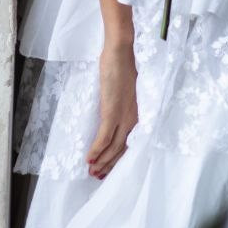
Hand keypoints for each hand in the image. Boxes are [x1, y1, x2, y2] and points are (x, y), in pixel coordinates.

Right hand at [85, 41, 138, 179]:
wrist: (120, 51)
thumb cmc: (121, 66)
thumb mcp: (125, 89)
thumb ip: (122, 103)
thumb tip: (112, 114)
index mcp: (139, 114)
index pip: (130, 143)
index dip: (119, 157)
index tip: (109, 168)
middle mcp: (134, 118)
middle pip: (122, 150)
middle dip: (109, 165)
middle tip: (97, 176)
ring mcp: (124, 116)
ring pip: (113, 147)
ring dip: (101, 161)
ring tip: (91, 172)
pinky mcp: (112, 111)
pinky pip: (104, 137)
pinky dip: (96, 150)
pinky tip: (89, 159)